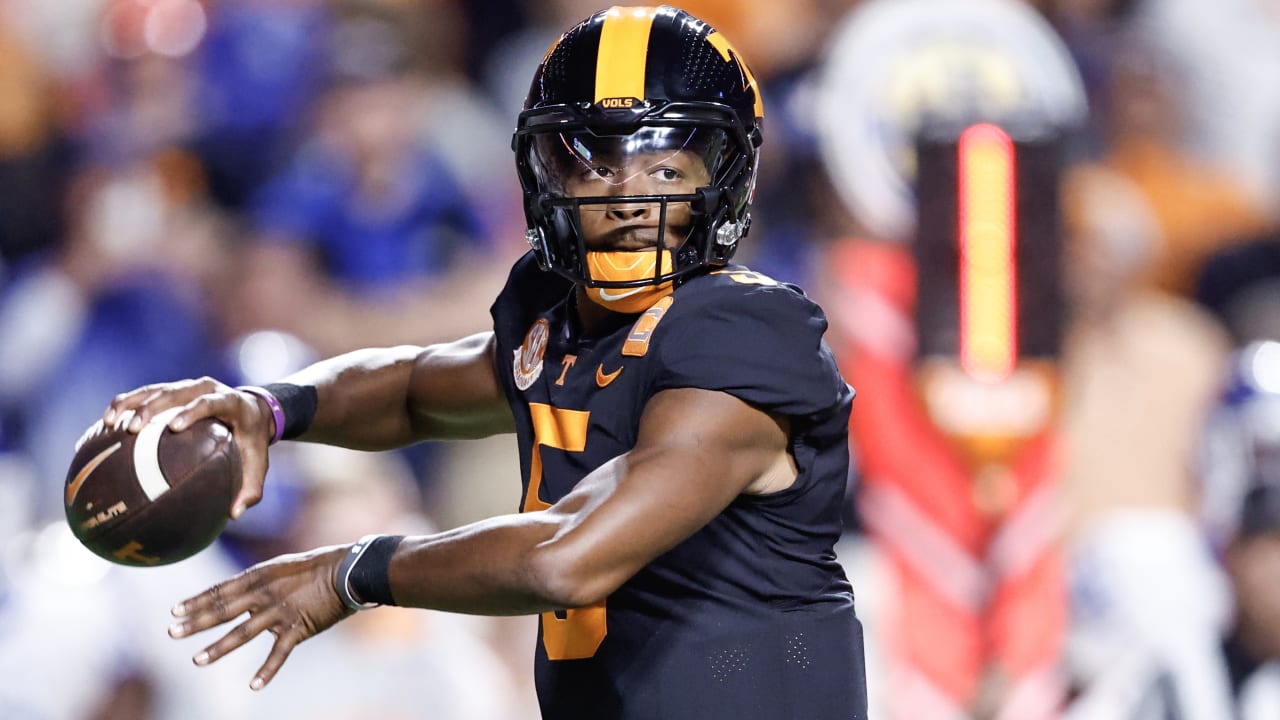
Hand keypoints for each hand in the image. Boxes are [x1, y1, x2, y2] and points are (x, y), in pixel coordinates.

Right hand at [104, 377, 273, 517]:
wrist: (253, 411)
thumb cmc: (253, 443)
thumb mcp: (258, 464)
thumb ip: (250, 489)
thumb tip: (233, 516)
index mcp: (230, 401)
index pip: (209, 402)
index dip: (191, 411)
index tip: (174, 427)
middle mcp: (205, 388)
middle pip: (174, 391)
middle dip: (151, 407)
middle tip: (132, 429)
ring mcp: (186, 387)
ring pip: (154, 390)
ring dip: (130, 404)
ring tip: (109, 424)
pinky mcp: (171, 390)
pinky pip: (144, 395)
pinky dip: (124, 406)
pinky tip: (104, 425)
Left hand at [168, 545, 352, 689]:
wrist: (348, 571)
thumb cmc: (315, 566)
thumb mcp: (281, 566)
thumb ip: (257, 580)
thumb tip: (235, 592)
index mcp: (260, 576)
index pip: (220, 590)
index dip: (196, 601)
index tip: (174, 611)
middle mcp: (265, 594)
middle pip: (223, 611)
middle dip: (195, 623)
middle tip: (172, 633)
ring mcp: (280, 613)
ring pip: (243, 634)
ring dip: (218, 648)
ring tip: (196, 660)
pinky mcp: (298, 629)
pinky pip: (279, 654)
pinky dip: (266, 671)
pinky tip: (253, 685)